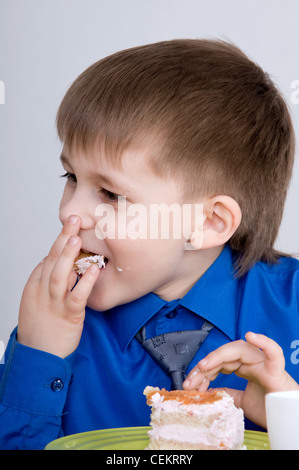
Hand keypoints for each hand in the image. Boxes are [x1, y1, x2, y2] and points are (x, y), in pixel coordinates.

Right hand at [17, 215, 99, 357]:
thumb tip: (62, 264)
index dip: (60, 241)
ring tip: (77, 237)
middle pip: (52, 260)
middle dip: (63, 238)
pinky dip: (86, 283)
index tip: (71, 225)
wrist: (38, 355)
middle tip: (73, 219)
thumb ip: (49, 282)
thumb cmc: (41, 327)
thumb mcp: (38, 300)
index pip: (48, 258)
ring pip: (59, 275)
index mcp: (35, 285)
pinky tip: (95, 270)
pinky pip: (76, 297)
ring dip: (68, 255)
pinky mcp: (68, 316)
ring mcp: (53, 304)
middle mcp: (41, 291)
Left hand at [183, 332, 298, 427]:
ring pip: (240, 349)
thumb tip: (207, 390)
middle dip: (204, 367)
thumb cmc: (269, 410)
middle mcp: (252, 361)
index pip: (219, 363)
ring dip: (218, 356)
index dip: (203, 371)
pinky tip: (251, 336)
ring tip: (204, 366)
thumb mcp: (240, 402)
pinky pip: (273, 351)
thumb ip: (226, 393)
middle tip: (190, 381)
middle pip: (224, 355)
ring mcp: (264, 363)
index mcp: (244, 367)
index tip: (189, 383)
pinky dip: (264, 342)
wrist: (288, 421)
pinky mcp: (277, 369)